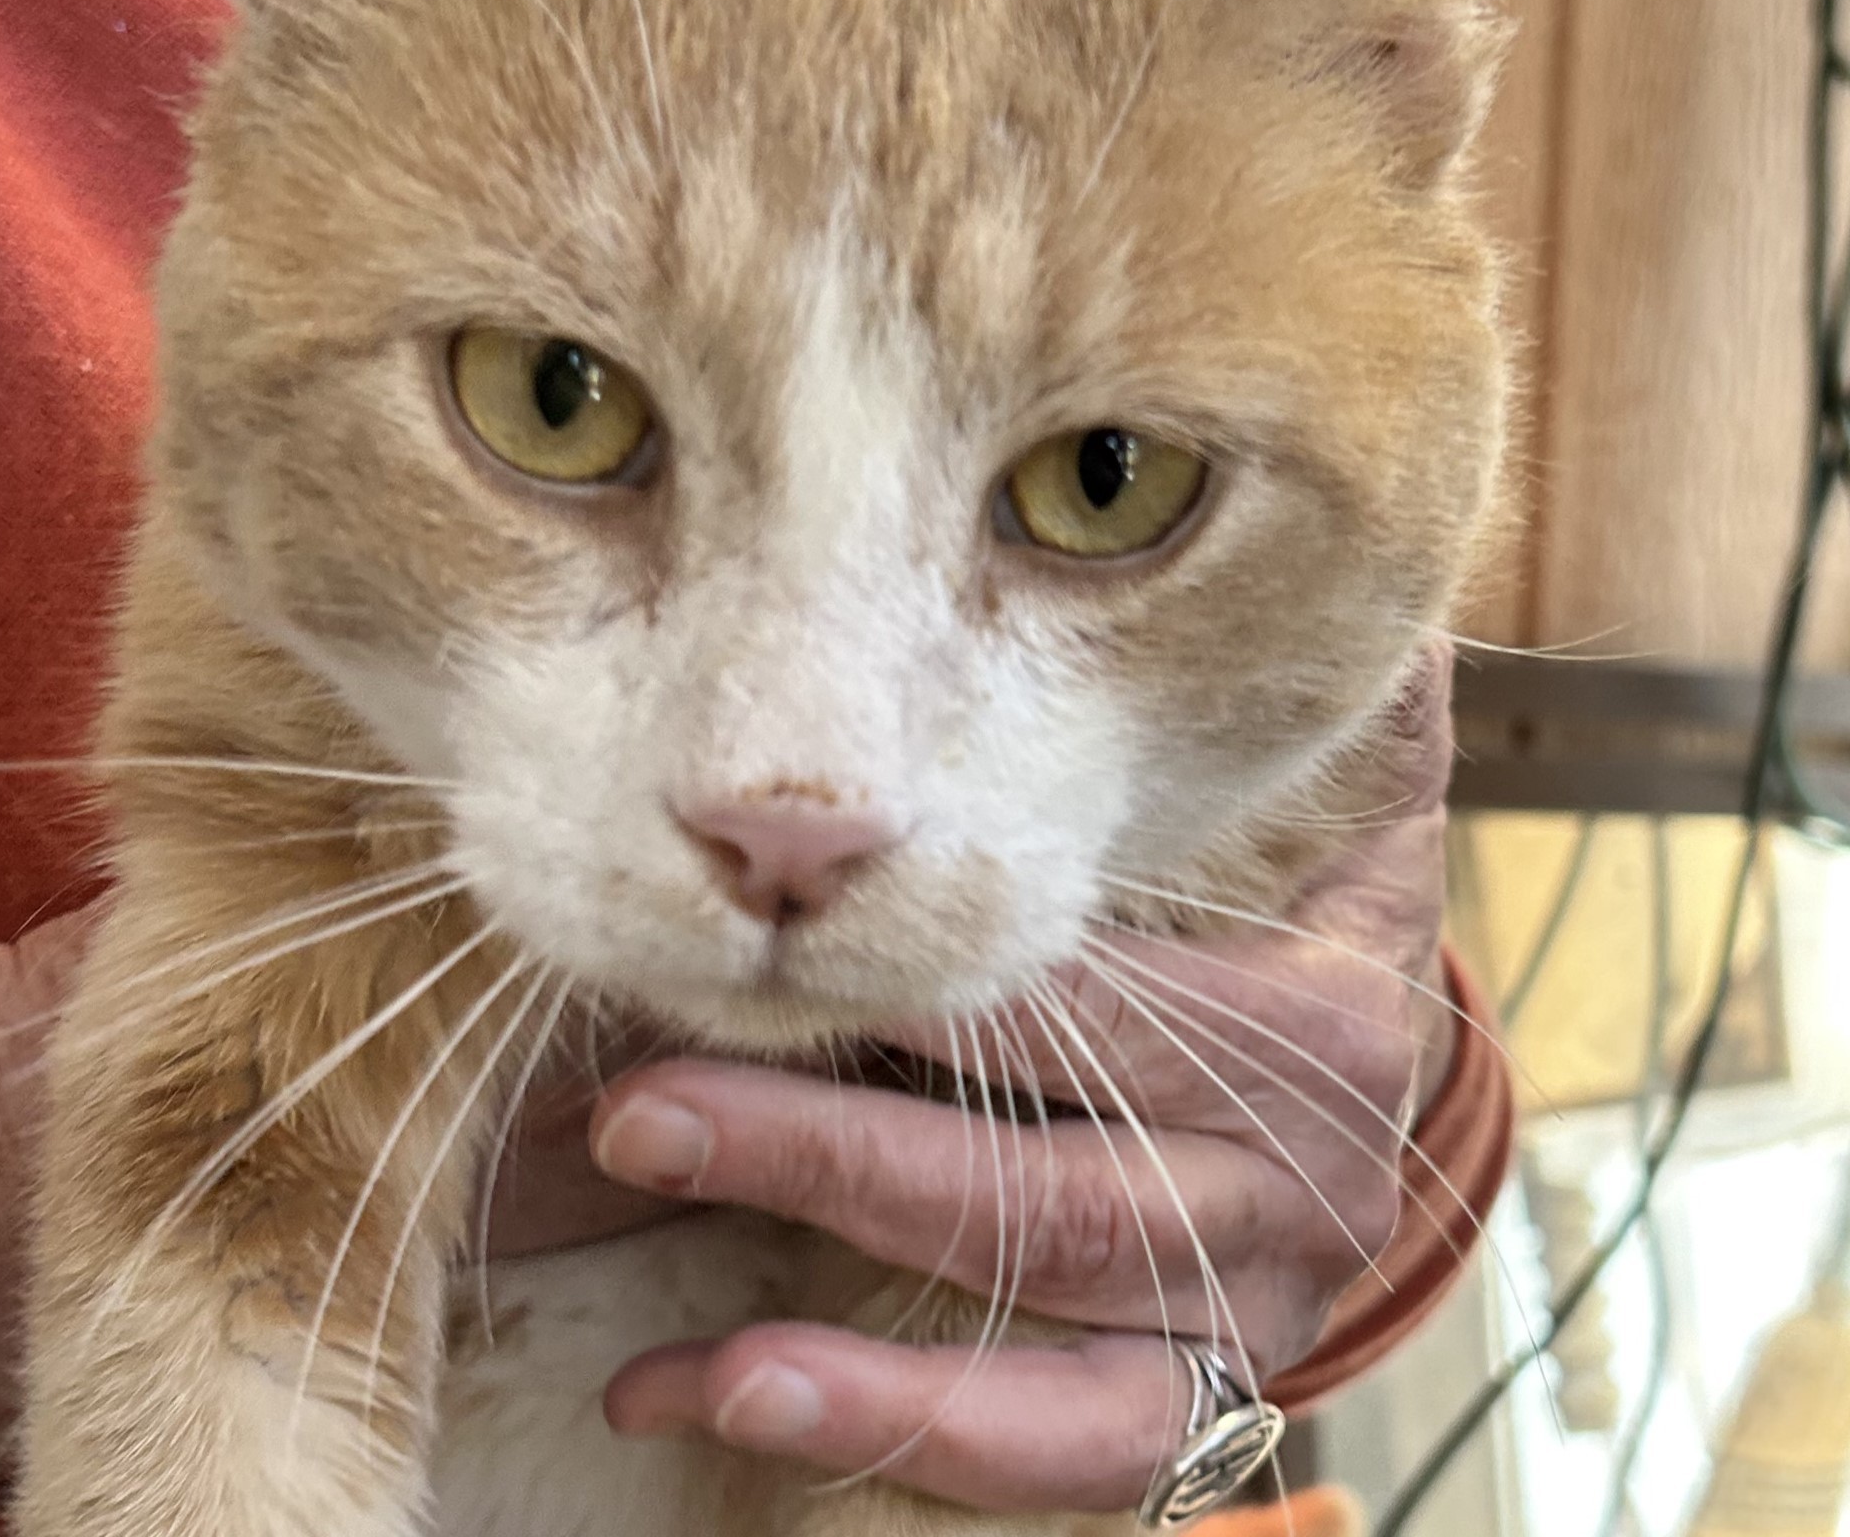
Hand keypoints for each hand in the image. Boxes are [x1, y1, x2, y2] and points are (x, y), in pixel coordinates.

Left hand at [591, 650, 1456, 1515]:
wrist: (1360, 1089)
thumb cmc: (1283, 915)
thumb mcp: (1321, 809)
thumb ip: (1304, 710)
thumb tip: (1299, 553)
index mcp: (1323, 1018)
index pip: (1115, 1008)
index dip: (949, 995)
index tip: (787, 964)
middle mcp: (1301, 1180)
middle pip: (1043, 1182)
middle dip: (828, 1146)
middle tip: (640, 1102)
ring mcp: (1250, 1305)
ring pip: (1029, 1323)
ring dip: (838, 1329)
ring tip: (673, 1288)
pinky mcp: (1196, 1400)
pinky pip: (1049, 1455)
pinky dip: (877, 1430)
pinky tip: (697, 1393)